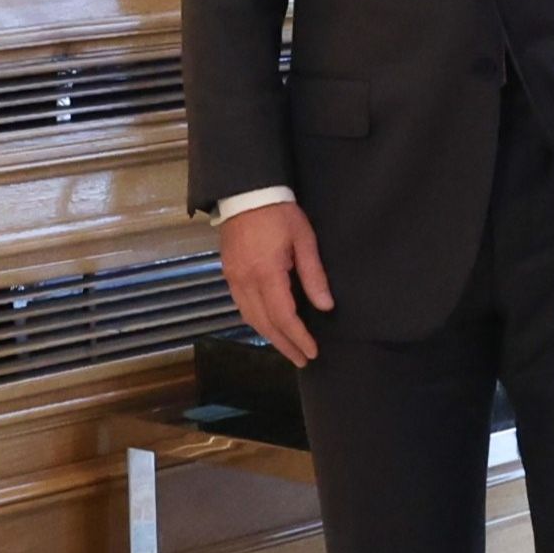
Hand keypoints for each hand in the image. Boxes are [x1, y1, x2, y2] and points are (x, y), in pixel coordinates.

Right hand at [218, 200, 334, 366]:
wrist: (245, 193)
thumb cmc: (280, 213)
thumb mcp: (304, 239)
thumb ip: (314, 275)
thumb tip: (325, 306)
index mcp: (266, 273)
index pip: (283, 316)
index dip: (298, 337)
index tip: (312, 352)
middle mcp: (245, 281)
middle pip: (264, 323)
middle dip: (284, 345)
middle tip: (302, 359)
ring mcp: (233, 278)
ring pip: (250, 318)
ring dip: (269, 336)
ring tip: (288, 348)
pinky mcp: (228, 274)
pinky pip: (242, 306)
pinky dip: (257, 322)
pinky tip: (269, 326)